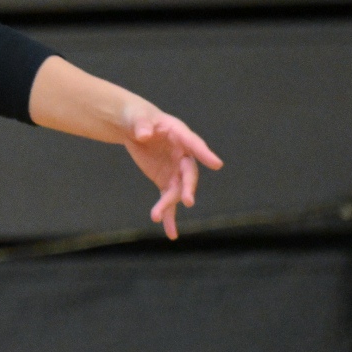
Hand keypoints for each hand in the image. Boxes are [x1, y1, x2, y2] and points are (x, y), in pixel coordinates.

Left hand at [119, 104, 222, 239]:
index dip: (205, 154)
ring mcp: (175, 169)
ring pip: (177, 190)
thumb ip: (141, 126)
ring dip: (169, 205)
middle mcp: (182, 154)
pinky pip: (169, 200)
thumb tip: (144, 134)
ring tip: (156, 216)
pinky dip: (169, 216)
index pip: (194, 144)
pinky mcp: (165, 181)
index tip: (217, 164)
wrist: (134, 127)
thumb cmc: (138, 118)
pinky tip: (171, 233)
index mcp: (179, 134)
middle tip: (187, 201)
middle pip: (188, 173)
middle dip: (188, 187)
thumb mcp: (136, 118)